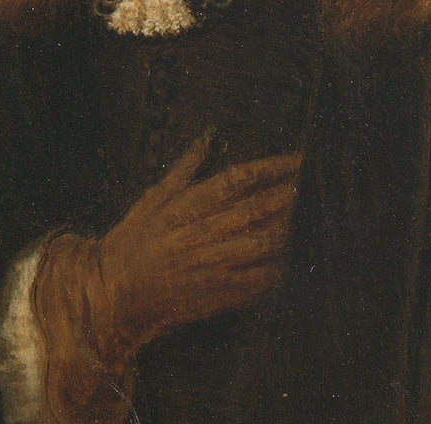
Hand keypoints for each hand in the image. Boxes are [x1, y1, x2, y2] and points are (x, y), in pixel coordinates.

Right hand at [98, 134, 300, 356]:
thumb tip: (207, 136)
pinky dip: (278, 268)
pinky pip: (258, 281)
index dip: (272, 167)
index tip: (298, 158)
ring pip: (263, 242)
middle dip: (292, 192)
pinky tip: (292, 257)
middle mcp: (202, 233)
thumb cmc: (132, 242)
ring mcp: (212, 265)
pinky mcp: (216, 294)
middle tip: (317, 180)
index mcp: (187, 205)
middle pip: (258, 208)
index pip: (239, 179)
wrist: (113, 294)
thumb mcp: (153, 197)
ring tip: (311, 214)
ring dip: (290, 227)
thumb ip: (185, 167)